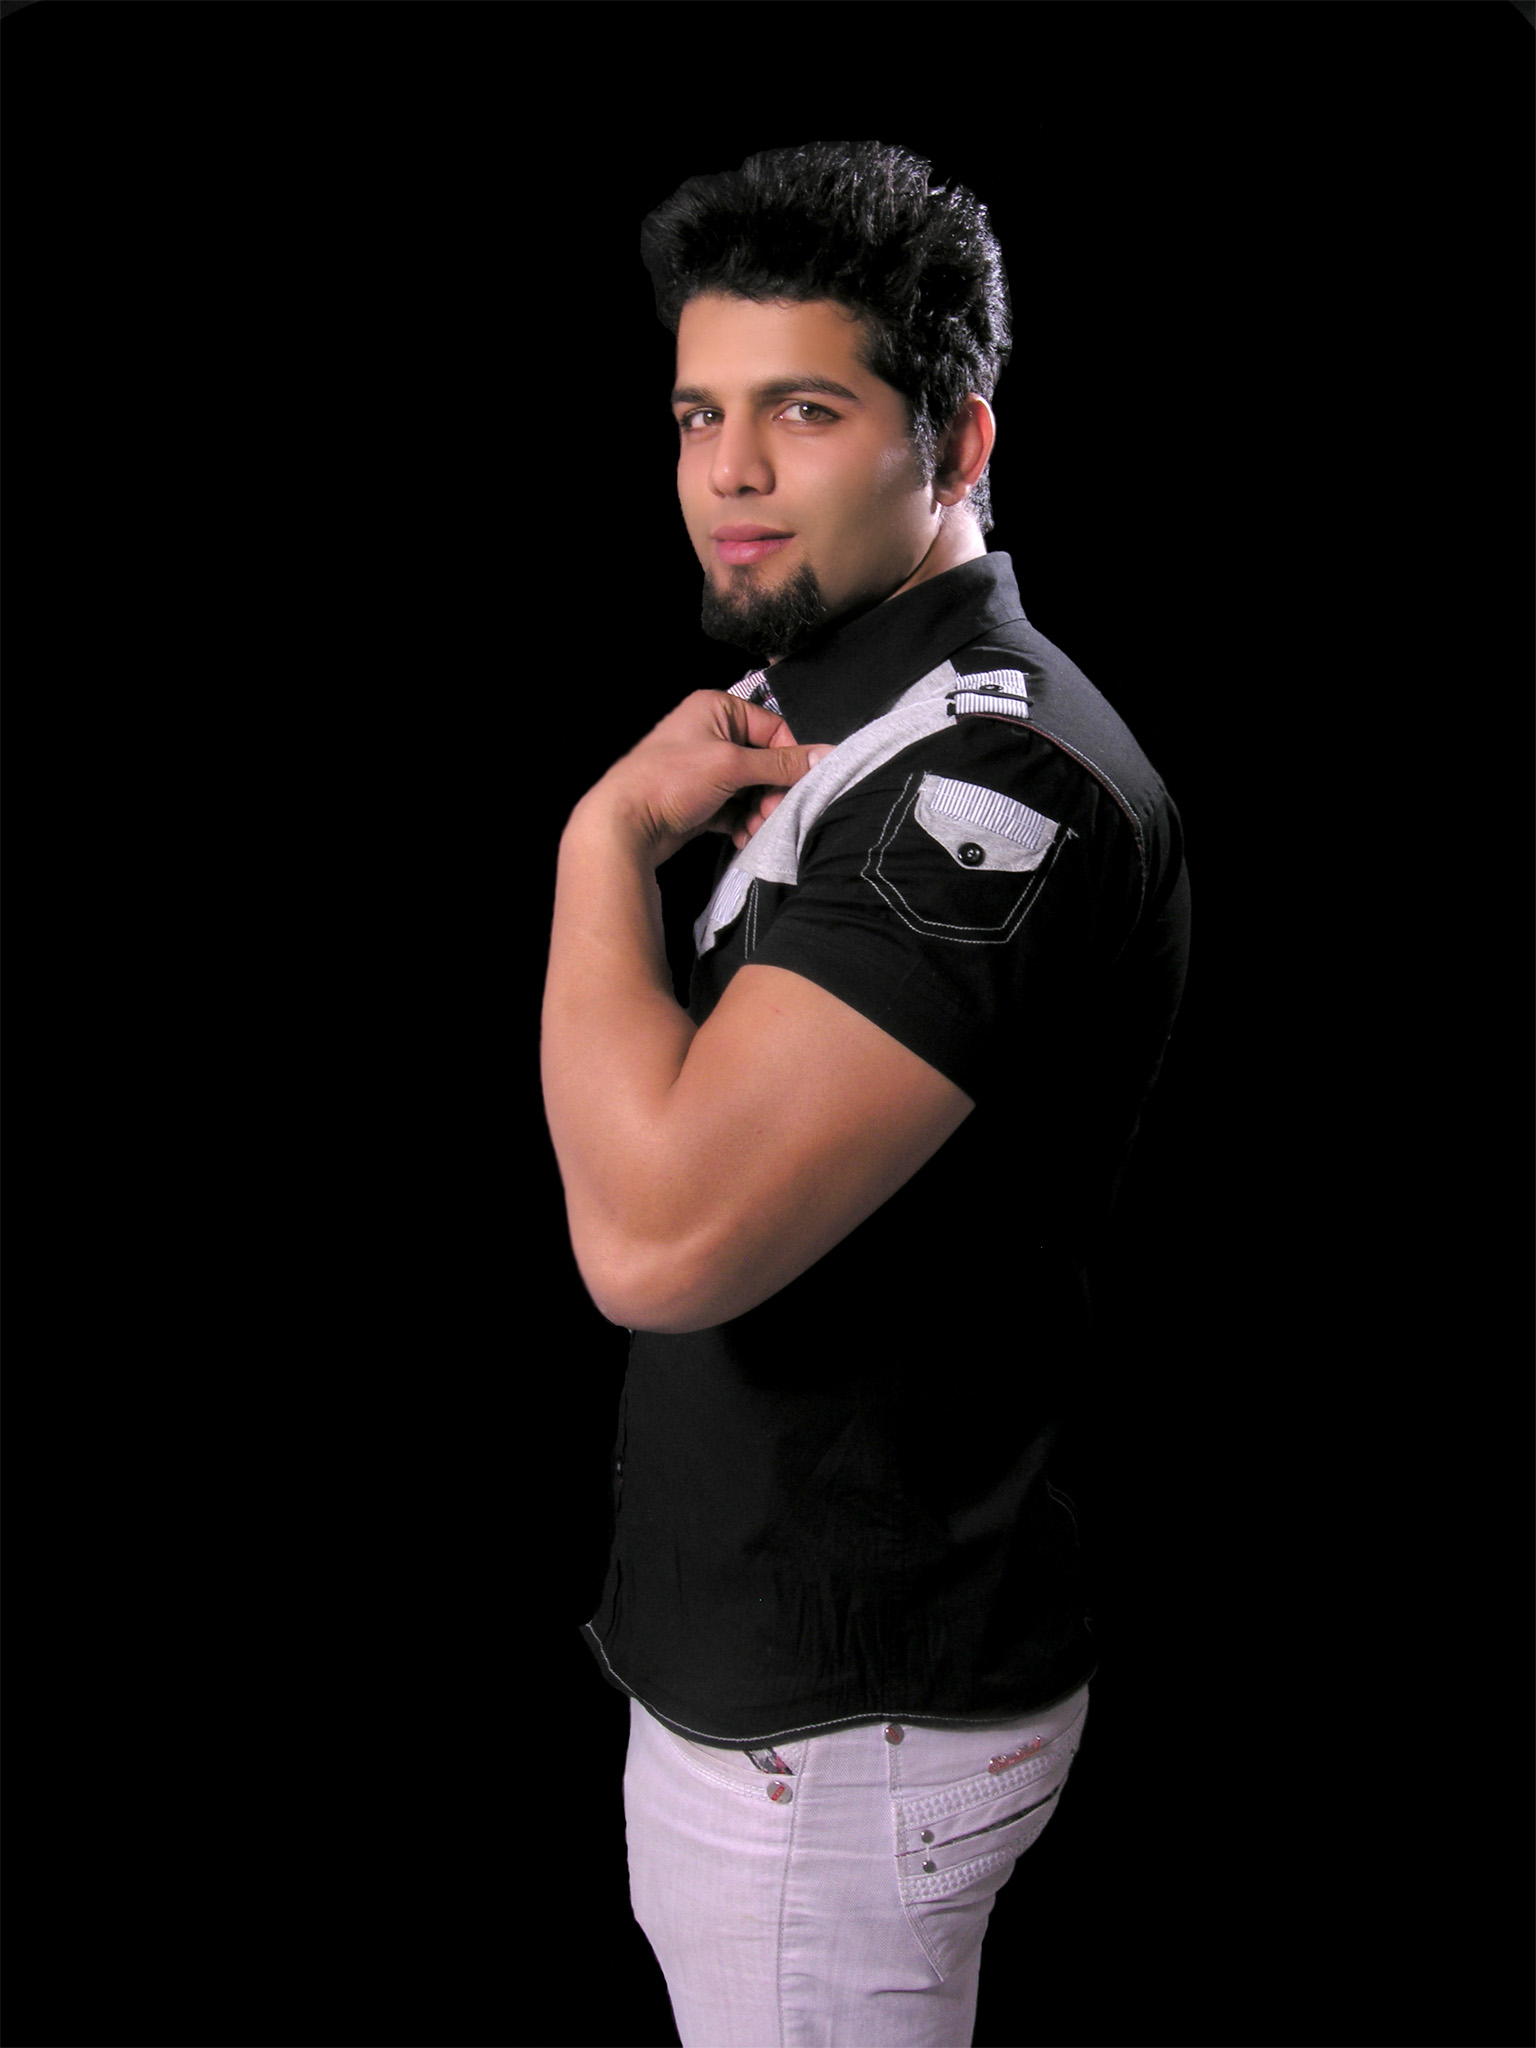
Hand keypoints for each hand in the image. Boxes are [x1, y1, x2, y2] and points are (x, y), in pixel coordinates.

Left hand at [587, 690, 832, 865]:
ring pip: (751, 788)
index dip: (788, 757)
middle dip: (772, 790)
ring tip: (757, 828)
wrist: (625, 823)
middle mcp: (711, 733)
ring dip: (760, 810)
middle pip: (764, 761)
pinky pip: (735, 807)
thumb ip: (780, 763)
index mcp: (717, 709)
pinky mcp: (701, 799)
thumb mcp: (731, 765)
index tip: (797, 785)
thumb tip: (826, 755)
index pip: (773, 727)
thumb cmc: (672, 780)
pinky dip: (743, 822)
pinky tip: (743, 837)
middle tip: (774, 813)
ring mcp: (704, 768)